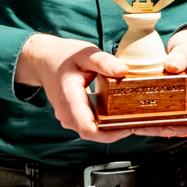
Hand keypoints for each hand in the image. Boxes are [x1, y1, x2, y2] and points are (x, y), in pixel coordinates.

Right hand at [15, 32, 136, 144]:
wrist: (45, 61)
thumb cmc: (64, 56)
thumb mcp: (85, 53)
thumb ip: (104, 61)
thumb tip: (123, 70)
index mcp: (69, 94)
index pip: (83, 120)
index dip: (102, 130)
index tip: (123, 129)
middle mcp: (66, 112)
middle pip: (92, 132)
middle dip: (117, 132)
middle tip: (140, 124)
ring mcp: (69, 117)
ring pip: (92, 133)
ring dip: (113, 131)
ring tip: (137, 123)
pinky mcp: (73, 119)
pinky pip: (91, 128)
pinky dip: (107, 127)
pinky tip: (123, 120)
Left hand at [130, 25, 186, 138]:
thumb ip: (181, 55)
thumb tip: (172, 66)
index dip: (185, 124)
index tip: (164, 122)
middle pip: (180, 125)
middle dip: (159, 128)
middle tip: (137, 123)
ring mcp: (181, 104)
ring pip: (169, 123)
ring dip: (150, 125)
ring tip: (129, 121)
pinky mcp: (170, 103)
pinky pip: (161, 115)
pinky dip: (147, 117)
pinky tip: (131, 115)